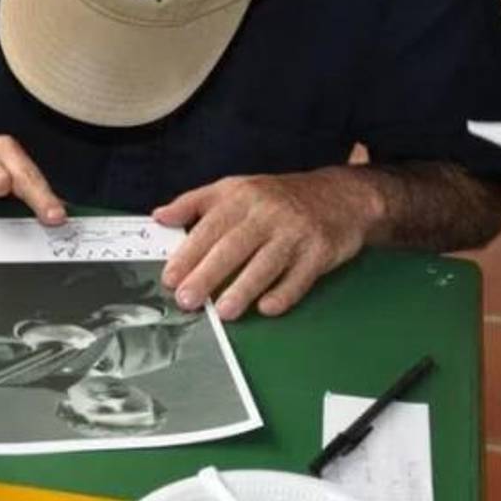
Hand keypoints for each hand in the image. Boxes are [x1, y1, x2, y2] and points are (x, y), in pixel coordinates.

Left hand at [153, 169, 376, 320]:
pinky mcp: (320, 250)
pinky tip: (267, 308)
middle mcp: (268, 212)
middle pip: (233, 246)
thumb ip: (195, 203)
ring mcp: (295, 231)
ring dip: (243, 289)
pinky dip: (283, 294)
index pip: (209, 226)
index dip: (188, 253)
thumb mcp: (236, 189)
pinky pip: (299, 277)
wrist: (340, 196)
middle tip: (187, 299)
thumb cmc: (278, 198)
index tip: (170, 277)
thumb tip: (160, 217)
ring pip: (265, 263)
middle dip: (207, 275)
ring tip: (224, 311)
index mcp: (242, 196)